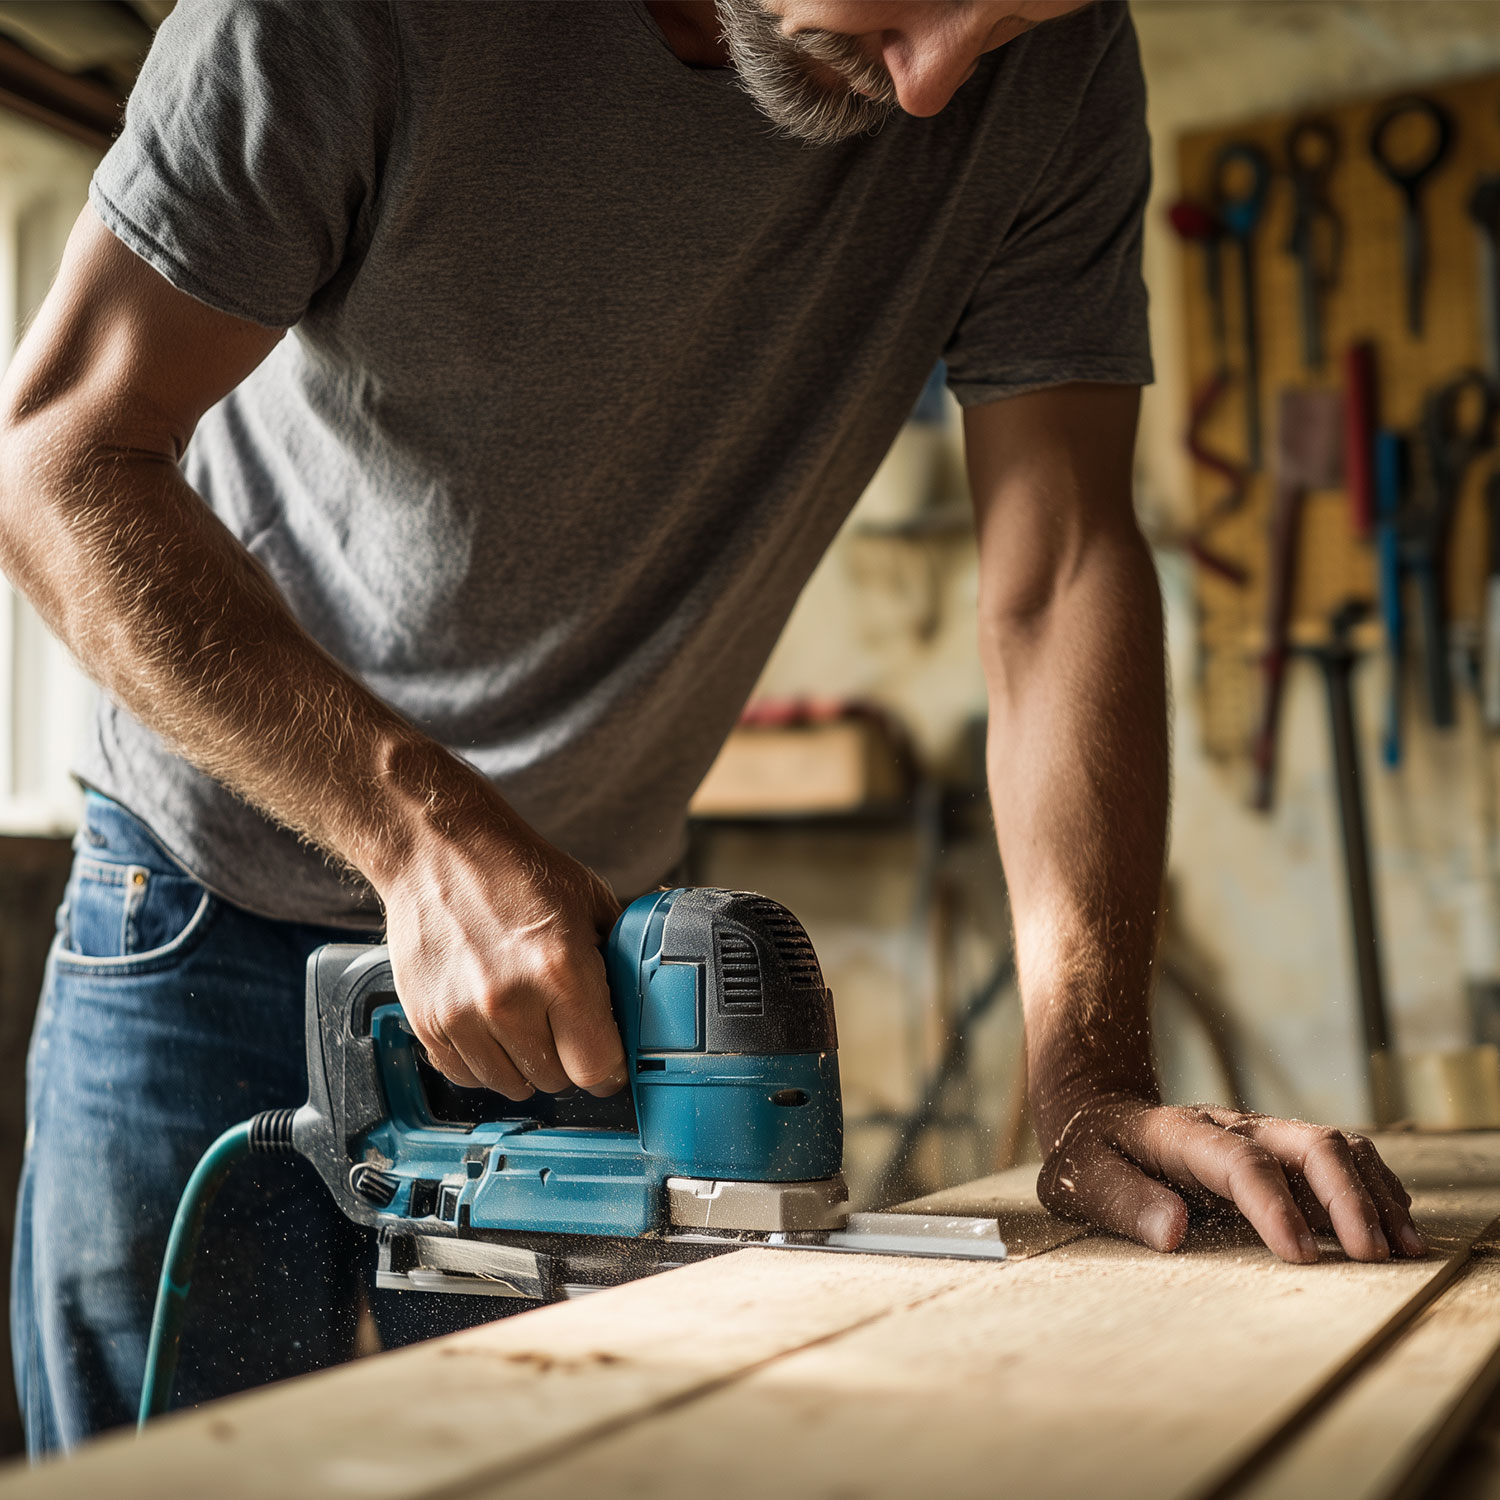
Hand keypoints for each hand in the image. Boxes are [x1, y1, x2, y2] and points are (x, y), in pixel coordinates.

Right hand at [377, 797, 625, 1100]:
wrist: (437, 849)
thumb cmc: (514, 871)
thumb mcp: (590, 903)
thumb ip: (620, 958)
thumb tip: (646, 1001)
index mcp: (561, 970)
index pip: (597, 1068)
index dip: (609, 1065)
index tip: (608, 1056)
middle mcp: (510, 1001)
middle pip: (556, 1080)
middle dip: (568, 1058)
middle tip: (564, 1022)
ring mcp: (462, 1016)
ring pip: (511, 1085)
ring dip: (525, 1063)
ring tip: (527, 1018)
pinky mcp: (427, 1022)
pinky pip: (466, 1075)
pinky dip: (484, 1061)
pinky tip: (492, 1025)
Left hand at [1037, 1097, 1423, 1263]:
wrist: (1097, 1111)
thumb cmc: (1090, 1153)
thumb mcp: (1084, 1178)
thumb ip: (1124, 1201)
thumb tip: (1172, 1233)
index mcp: (1182, 1135)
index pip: (1240, 1164)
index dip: (1274, 1207)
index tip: (1301, 1257)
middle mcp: (1233, 1126)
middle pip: (1307, 1144)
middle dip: (1347, 1197)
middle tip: (1373, 1255)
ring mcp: (1260, 1134)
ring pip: (1333, 1146)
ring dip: (1372, 1192)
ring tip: (1403, 1247)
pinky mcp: (1276, 1150)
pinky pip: (1338, 1156)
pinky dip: (1373, 1186)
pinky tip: (1395, 1222)